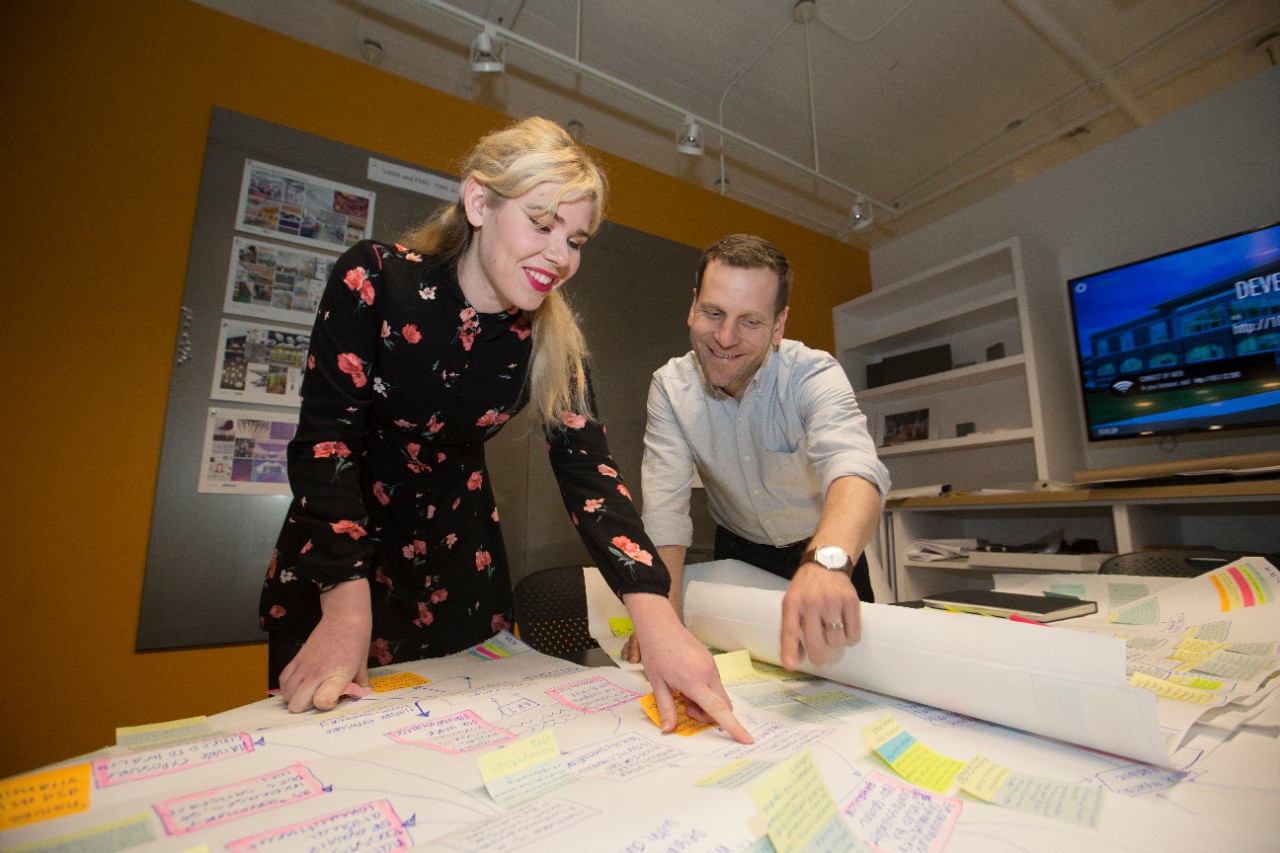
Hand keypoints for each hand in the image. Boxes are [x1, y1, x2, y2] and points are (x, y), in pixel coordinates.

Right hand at [279, 579, 372, 712]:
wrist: (344, 616)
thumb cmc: (356, 639)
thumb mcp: (362, 664)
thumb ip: (360, 683)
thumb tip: (362, 695)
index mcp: (338, 675)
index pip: (321, 702)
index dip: (326, 706)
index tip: (334, 700)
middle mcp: (317, 673)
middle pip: (297, 706)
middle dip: (308, 707)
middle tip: (320, 696)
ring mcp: (304, 667)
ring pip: (287, 696)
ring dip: (297, 697)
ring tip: (311, 690)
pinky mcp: (296, 659)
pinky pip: (283, 680)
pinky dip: (288, 686)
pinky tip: (300, 682)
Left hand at [623, 593, 752, 743]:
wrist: (660, 626)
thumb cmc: (656, 654)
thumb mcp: (657, 684)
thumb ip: (666, 709)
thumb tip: (668, 730)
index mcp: (695, 681)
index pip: (719, 710)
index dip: (734, 727)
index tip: (747, 740)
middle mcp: (708, 674)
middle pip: (724, 706)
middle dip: (710, 716)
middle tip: (685, 707)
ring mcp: (712, 666)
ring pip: (719, 695)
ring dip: (706, 702)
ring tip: (682, 693)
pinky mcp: (711, 661)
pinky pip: (715, 683)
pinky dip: (705, 691)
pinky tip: (687, 683)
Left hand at [779, 562, 860, 670]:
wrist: (826, 564)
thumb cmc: (807, 589)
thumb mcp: (792, 603)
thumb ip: (791, 629)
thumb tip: (795, 661)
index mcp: (792, 603)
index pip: (789, 631)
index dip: (790, 650)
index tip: (791, 666)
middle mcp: (811, 602)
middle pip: (816, 643)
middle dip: (819, 657)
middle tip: (821, 657)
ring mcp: (832, 600)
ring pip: (837, 641)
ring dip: (836, 644)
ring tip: (833, 633)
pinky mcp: (851, 600)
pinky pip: (854, 633)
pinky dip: (851, 637)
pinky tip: (846, 627)